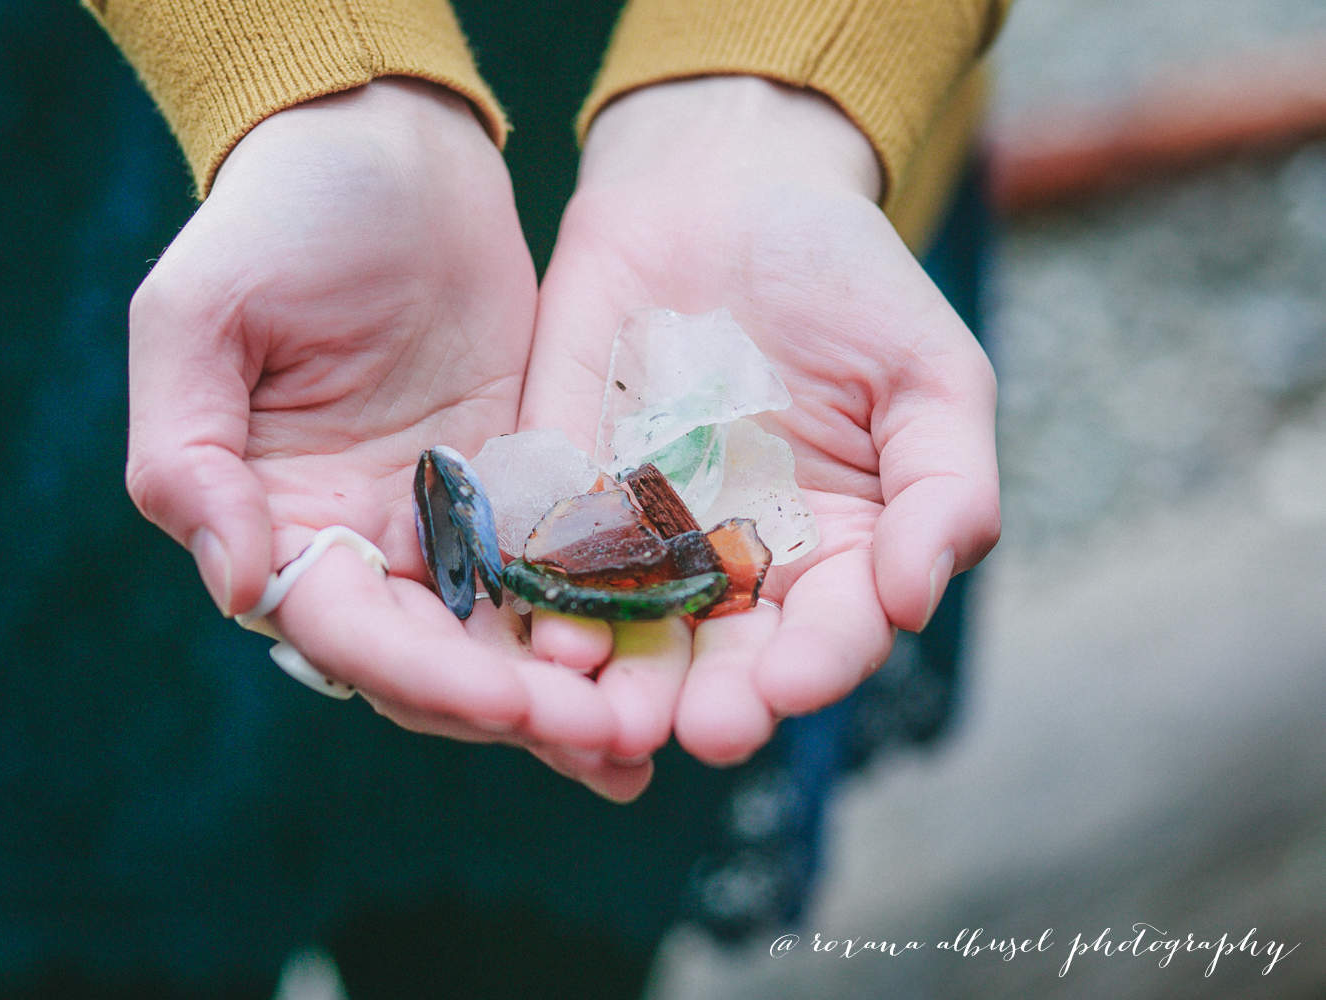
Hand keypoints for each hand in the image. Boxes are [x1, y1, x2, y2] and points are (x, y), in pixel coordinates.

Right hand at [124, 79, 641, 798]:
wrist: (386, 148)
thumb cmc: (276, 218)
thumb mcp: (197, 318)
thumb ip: (189, 457)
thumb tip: (241, 585)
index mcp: (282, 523)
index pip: (351, 631)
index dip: (428, 676)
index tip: (514, 705)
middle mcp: (365, 544)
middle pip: (439, 661)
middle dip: (518, 708)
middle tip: (613, 741)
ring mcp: (449, 521)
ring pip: (507, 639)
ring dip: (569, 694)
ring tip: (647, 742)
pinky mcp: (522, 486)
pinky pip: (561, 571)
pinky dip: (603, 620)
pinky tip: (666, 660)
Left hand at [523, 77, 1000, 766]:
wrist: (722, 189)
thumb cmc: (843, 280)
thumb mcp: (928, 373)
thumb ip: (944, 487)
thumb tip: (916, 599)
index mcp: (835, 552)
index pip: (830, 633)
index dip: (817, 666)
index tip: (793, 685)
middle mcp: (736, 566)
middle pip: (726, 660)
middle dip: (713, 701)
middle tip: (700, 729)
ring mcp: (644, 538)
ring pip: (632, 633)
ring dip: (620, 683)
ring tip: (606, 720)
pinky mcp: (564, 496)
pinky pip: (551, 560)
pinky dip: (546, 601)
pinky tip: (543, 633)